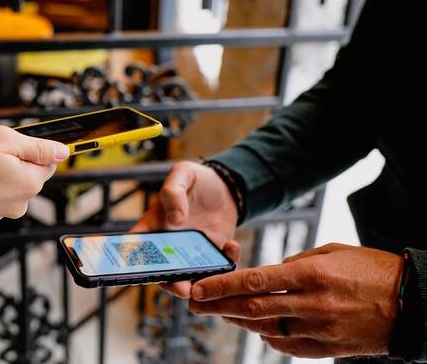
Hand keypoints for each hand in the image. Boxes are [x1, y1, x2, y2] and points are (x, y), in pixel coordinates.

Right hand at [0, 124, 68, 222]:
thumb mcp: (2, 138)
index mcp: (30, 183)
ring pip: (9, 178)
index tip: (10, 140)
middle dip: (12, 156)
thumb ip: (37, 146)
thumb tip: (62, 151)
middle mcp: (20, 202)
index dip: (31, 145)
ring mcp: (0, 210)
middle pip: (28, 170)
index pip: (49, 160)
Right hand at [131, 161, 240, 297]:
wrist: (226, 186)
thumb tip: (174, 220)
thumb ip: (173, 193)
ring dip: (198, 285)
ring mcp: (191, 253)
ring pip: (190, 278)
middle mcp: (169, 245)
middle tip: (181, 288)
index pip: (136, 247)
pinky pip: (218, 267)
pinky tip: (231, 246)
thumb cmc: (196, 180)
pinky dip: (226, 264)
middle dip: (171, 284)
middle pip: (163, 273)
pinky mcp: (214, 255)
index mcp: (153, 226)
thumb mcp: (182, 175)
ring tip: (207, 280)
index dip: (132, 263)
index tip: (138, 273)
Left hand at [188, 243, 401, 357]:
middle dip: (218, 306)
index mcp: (310, 274)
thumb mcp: (333, 252)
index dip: (222, 285)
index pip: (254, 281)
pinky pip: (286, 345)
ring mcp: (319, 329)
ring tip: (220, 313)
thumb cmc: (372, 270)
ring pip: (265, 328)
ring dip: (238, 321)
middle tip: (195, 304)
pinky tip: (256, 329)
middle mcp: (311, 303)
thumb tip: (271, 272)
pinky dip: (267, 336)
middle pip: (252, 308)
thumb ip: (297, 261)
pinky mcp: (327, 348)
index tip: (199, 287)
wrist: (412, 304)